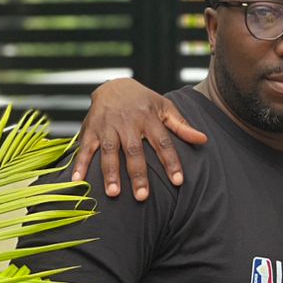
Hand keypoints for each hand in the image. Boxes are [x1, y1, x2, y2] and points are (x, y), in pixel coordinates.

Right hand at [71, 78, 206, 200]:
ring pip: (109, 151)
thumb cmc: (144, 102)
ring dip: (110, 173)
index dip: (171, 162)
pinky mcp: (90, 129)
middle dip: (138, 174)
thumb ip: (182, 126)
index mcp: (149, 118)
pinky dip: (80, 164)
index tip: (178, 181)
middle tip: (142, 196)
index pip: (163, 143)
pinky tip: (78, 180)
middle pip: (134, 150)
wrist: (114, 85)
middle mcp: (127, 123)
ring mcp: (107, 126)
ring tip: (114, 194)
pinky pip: (84, 148)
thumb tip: (203, 139)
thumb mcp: (165, 108)